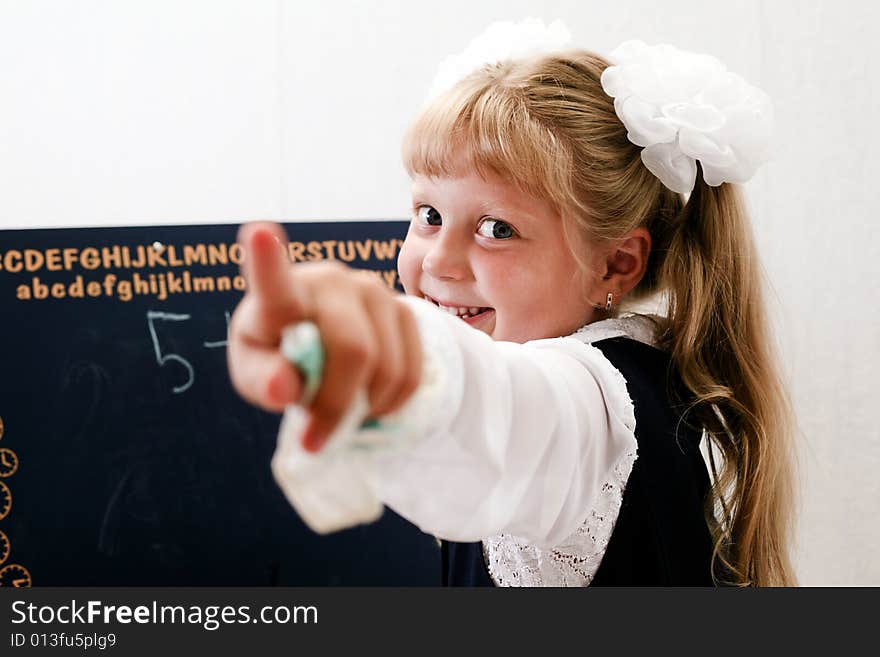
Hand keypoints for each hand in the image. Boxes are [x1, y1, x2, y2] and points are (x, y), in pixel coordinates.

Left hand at [227, 221, 422, 451]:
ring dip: (366, 408)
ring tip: (343, 412)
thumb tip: (285, 388)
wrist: (321, 342)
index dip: (266, 259)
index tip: (259, 230)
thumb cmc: (278, 356)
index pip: (273, 280)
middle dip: (338, 405)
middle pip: (354, 350)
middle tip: (316, 438)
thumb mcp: (255, 376)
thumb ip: (263, 382)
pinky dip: (391, 403)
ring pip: (388, 367)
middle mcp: (330, 281)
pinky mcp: (404, 309)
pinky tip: (370, 402)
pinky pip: (410, 373)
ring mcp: (374, 290)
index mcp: (281, 295)